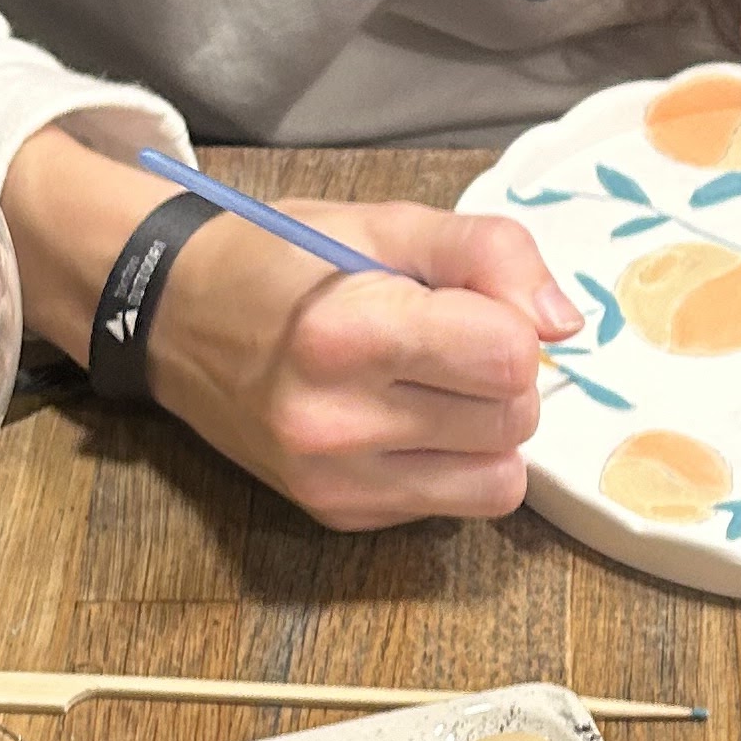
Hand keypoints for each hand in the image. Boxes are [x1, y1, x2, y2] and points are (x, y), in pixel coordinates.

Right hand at [152, 200, 581, 528]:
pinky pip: (456, 505)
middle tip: (447, 345)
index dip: (511, 323)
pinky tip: (403, 424)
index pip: (511, 357)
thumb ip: (491, 254)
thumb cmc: (286, 260)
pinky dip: (453, 465)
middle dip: (503, 378)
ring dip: (487, 430)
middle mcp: (336, 421)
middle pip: (514, 420)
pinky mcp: (338, 515)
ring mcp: (335, 481)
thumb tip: (566, 325)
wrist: (175, 318)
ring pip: (500, 479)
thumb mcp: (388, 224)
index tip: (468, 305)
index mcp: (348, 332)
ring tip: (430, 387)